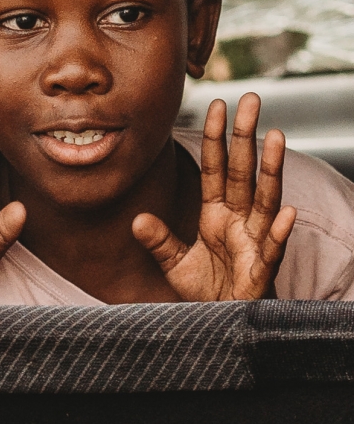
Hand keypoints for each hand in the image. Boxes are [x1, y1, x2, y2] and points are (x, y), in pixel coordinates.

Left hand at [132, 92, 295, 300]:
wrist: (225, 323)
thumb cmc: (209, 290)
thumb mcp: (175, 264)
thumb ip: (159, 241)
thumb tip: (136, 219)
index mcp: (217, 214)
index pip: (216, 169)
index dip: (216, 139)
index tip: (216, 105)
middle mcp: (239, 221)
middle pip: (244, 172)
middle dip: (246, 136)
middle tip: (251, 100)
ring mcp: (255, 242)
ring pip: (265, 200)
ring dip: (270, 169)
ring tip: (276, 136)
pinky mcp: (262, 270)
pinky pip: (272, 249)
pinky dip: (280, 232)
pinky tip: (288, 212)